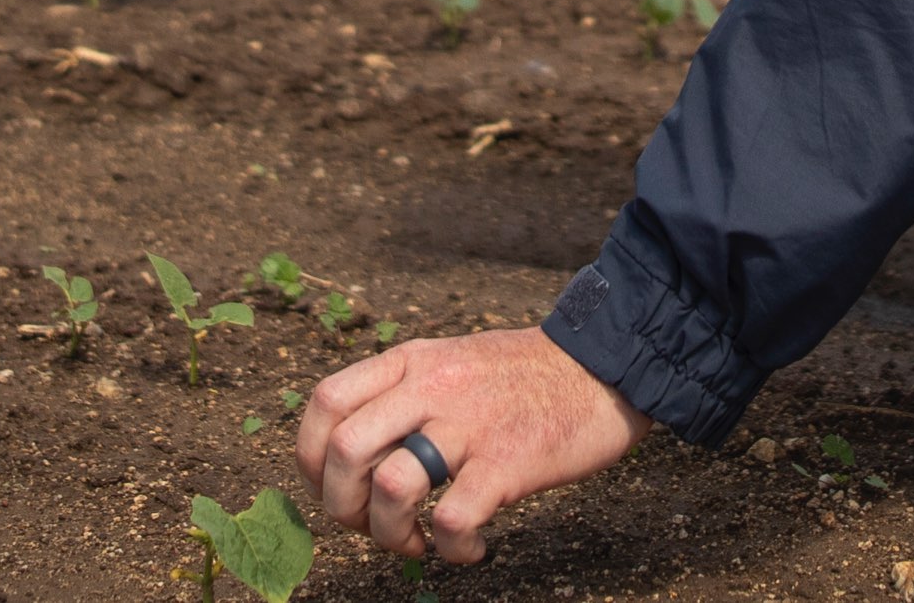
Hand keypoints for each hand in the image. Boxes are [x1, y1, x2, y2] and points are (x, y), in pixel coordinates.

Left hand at [296, 326, 651, 564]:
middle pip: (343, 450)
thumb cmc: (526, 377)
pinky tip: (472, 550)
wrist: (604, 368)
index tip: (332, 489)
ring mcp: (469, 425)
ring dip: (390, 535)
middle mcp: (431, 388)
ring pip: (390, 487)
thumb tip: (353, 454)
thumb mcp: (451, 362)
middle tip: (371, 528)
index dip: (309, 457)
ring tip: (418, 545)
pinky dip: (452, 550)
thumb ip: (404, 393)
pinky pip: (453, 520)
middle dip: (342, 507)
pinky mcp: (507, 463)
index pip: (325, 400)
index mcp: (412, 362)